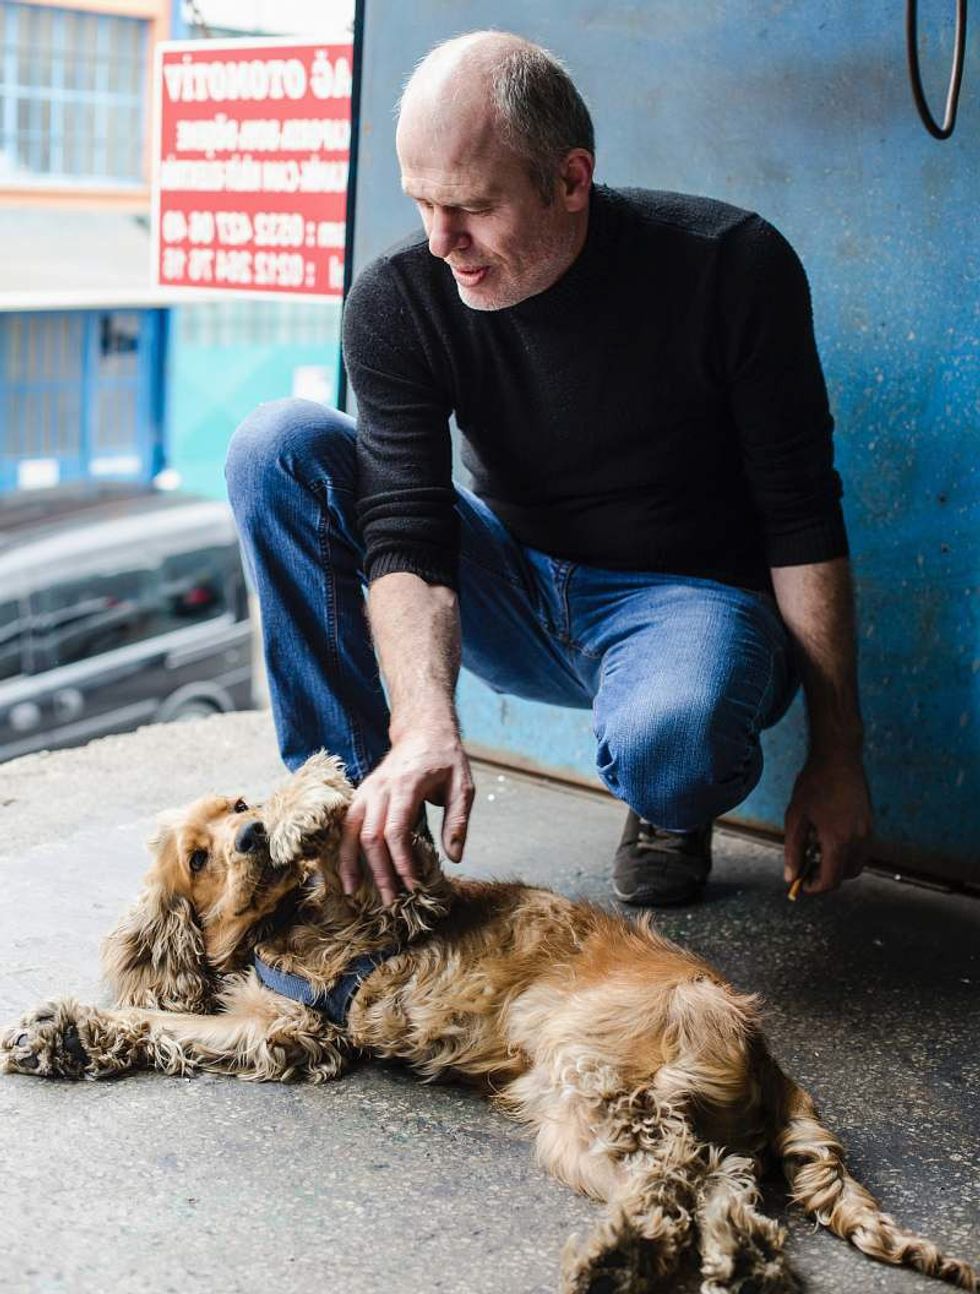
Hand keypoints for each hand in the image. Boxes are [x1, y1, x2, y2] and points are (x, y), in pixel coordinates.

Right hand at [338, 728, 474, 904]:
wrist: (423, 731)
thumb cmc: (445, 759)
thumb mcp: (464, 786)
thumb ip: (458, 821)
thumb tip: (454, 858)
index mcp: (406, 785)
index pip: (395, 831)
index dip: (401, 862)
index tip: (413, 885)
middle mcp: (380, 788)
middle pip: (370, 837)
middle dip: (379, 872)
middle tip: (390, 901)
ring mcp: (366, 790)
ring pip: (349, 831)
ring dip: (350, 863)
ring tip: (353, 893)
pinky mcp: (360, 794)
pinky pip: (344, 824)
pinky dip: (342, 848)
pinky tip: (345, 870)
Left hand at [784, 752, 872, 895]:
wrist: (838, 758)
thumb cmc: (813, 785)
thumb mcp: (795, 818)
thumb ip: (793, 850)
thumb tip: (790, 877)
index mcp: (838, 841)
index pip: (831, 881)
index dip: (814, 888)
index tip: (801, 883)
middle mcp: (858, 840)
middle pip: (845, 876)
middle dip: (826, 878)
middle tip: (807, 867)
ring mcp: (867, 832)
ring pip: (856, 865)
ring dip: (838, 867)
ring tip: (817, 852)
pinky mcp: (871, 824)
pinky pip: (862, 851)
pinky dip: (847, 854)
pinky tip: (829, 839)